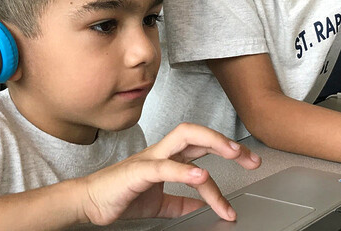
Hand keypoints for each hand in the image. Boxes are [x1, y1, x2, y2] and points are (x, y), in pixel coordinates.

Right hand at [80, 123, 260, 224]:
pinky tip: (201, 177)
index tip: (249, 167)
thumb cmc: (120, 196)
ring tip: (234, 154)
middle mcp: (162, 152)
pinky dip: (184, 171)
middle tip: (251, 157)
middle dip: (226, 141)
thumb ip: (180, 202)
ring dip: (212, 143)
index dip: (228, 157)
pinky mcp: (138, 171)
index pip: (202, 149)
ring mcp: (150, 159)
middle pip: (197, 134)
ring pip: (184, 138)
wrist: (89, 203)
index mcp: (167, 157)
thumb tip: (201, 205)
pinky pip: (164, 167)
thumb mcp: (158, 202)